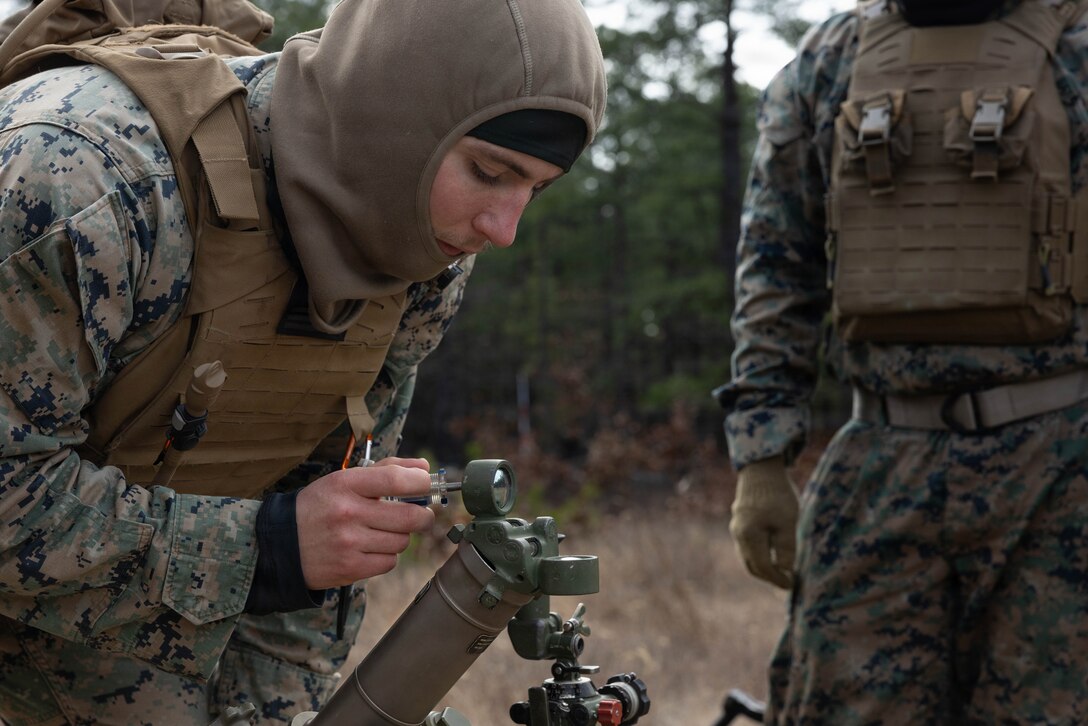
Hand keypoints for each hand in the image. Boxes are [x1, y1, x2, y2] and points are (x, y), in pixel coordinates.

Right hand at [295, 457, 435, 588]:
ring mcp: (349, 542)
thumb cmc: (320, 507)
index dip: (422, 482)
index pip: (397, 479)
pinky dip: (386, 556)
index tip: (426, 485)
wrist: (281, 544)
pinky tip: (371, 548)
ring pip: (402, 541)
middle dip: (423, 516)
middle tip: (419, 515)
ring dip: (400, 537)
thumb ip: (387, 469)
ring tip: (383, 532)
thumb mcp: (344, 480)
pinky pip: (389, 562)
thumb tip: (424, 468)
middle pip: (410, 516)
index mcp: (346, 484)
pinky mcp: (350, 567)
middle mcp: (348, 512)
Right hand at [729, 456, 798, 588]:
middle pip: (752, 565)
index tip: (792, 583)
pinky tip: (772, 554)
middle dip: (769, 577)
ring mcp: (736, 528)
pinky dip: (759, 555)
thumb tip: (785, 571)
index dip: (777, 579)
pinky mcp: (739, 521)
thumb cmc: (777, 495)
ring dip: (763, 567)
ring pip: (747, 557)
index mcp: (749, 536)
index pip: (762, 567)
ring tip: (781, 570)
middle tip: (787, 581)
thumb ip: (785, 549)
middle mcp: (738, 534)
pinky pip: (747, 546)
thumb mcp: (787, 522)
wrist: (761, 469)